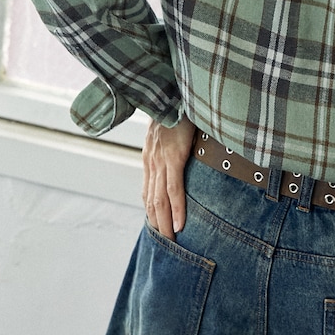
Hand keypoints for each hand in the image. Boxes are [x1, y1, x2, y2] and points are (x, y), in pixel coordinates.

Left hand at [142, 114, 195, 240]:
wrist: (171, 89)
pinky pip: (174, 188)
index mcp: (151, 156)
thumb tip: (184, 150)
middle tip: (165, 245)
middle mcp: (152, 161)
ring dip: (165, 223)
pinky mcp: (173, 155)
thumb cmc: (178, 106)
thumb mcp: (171, 127)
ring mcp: (161, 160)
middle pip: (152, 201)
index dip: (152, 212)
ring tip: (172, 241)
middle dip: (157, 224)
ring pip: (160, 200)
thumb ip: (174, 142)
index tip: (159, 228)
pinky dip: (176, 208)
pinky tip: (179, 223)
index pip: (149, 191)